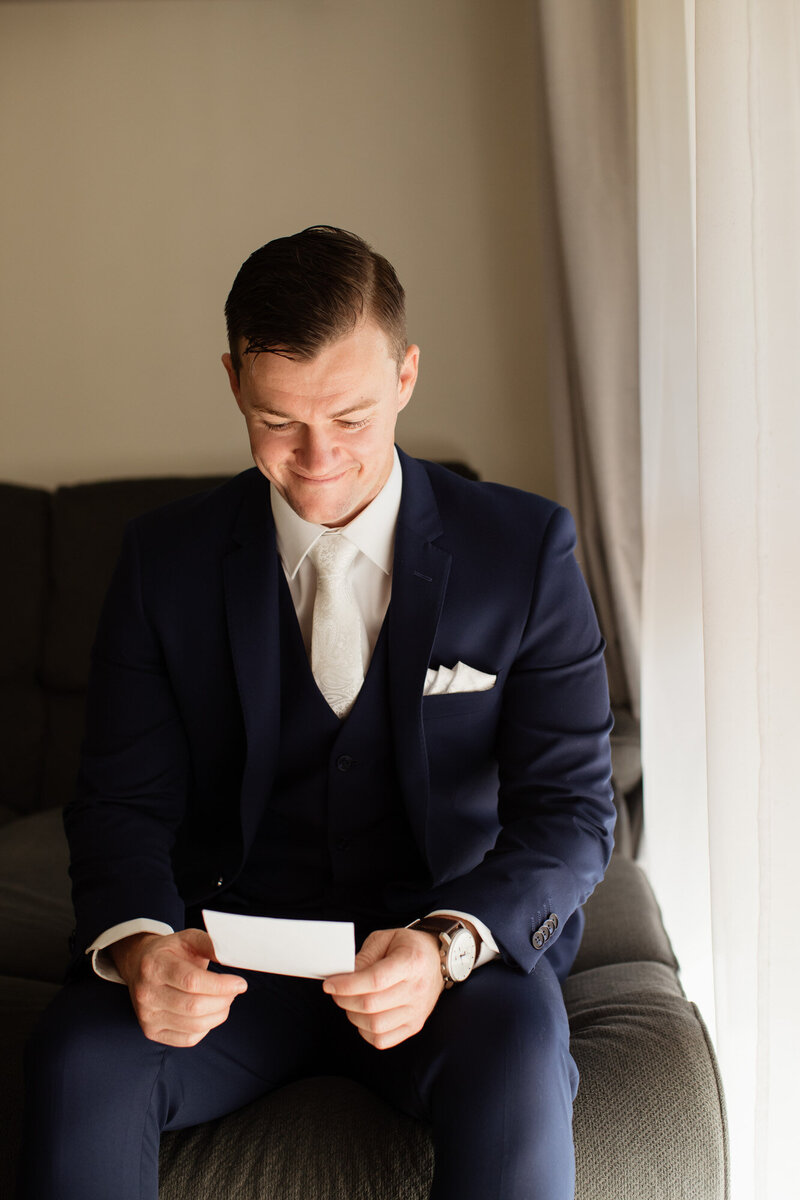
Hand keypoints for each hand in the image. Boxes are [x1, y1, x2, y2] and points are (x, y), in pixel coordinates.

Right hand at [110, 928, 247, 1047]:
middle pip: (194, 1006)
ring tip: (225, 1000)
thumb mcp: (188, 938)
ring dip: (219, 1014)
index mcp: (155, 965)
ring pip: (194, 1025)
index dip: (221, 985)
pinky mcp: (152, 1032)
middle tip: (234, 991)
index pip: (192, 981)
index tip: (240, 983)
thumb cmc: (170, 952)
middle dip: (223, 1000)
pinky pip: (188, 1039)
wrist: (139, 965)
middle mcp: (147, 993)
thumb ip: (210, 945)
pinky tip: (209, 1013)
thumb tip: (234, 955)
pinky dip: (206, 1028)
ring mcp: (147, 1016)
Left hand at [323, 927, 443, 1049]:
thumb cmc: (408, 946)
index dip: (347, 984)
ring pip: (375, 1025)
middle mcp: (417, 989)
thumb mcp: (385, 938)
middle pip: (371, 1004)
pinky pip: (382, 1040)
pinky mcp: (415, 1026)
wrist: (437, 958)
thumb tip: (343, 977)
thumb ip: (363, 957)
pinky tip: (363, 1015)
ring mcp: (417, 1011)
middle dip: (344, 999)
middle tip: (336, 990)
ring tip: (349, 1001)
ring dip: (353, 1015)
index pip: (375, 980)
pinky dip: (365, 1031)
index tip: (329, 984)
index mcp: (412, 961)